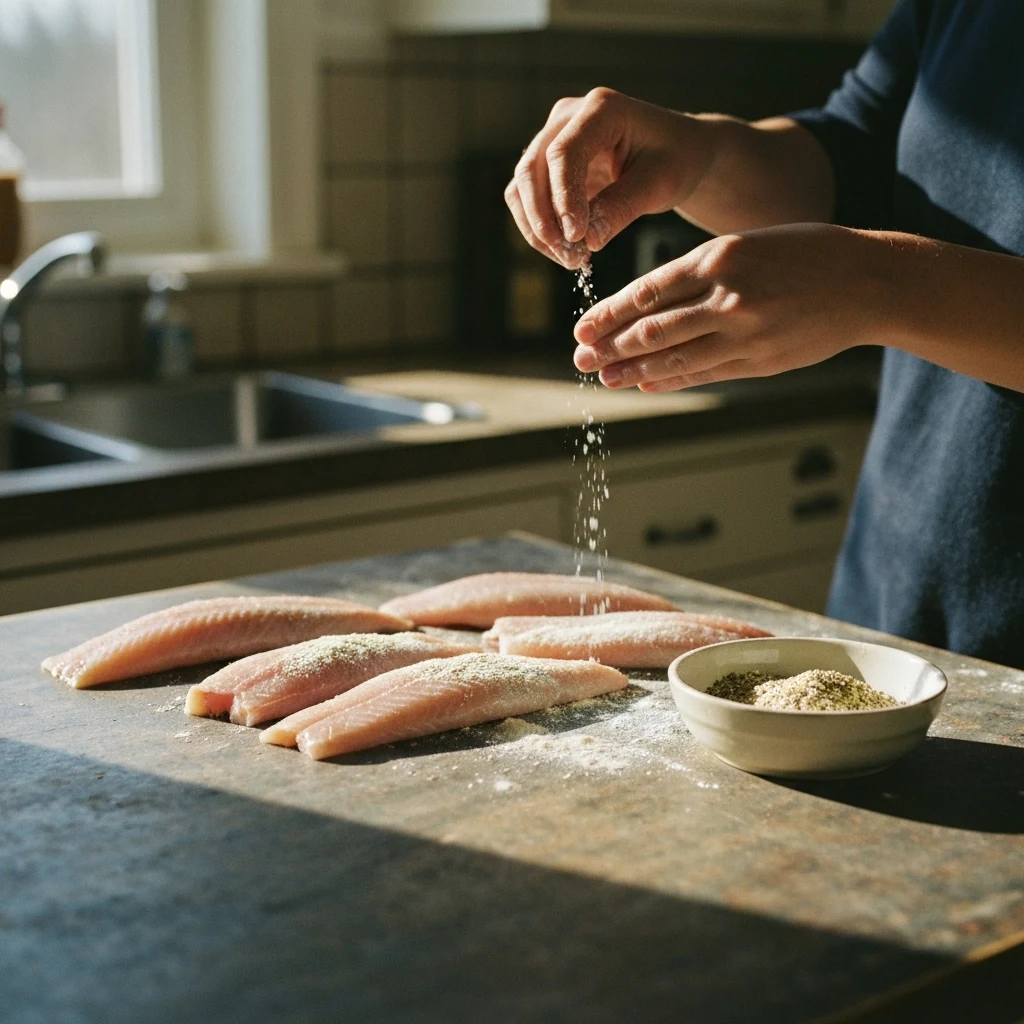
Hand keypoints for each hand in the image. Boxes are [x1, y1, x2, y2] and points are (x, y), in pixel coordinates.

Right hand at [504, 89, 708, 267]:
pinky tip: (568, 252)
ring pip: (521, 187)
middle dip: (543, 219)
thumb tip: (587, 240)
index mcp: (601, 109)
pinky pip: (529, 200)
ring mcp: (554, 139)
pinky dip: (542, 229)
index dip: (563, 198)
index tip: (576, 237)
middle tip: (570, 257)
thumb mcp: (659, 184)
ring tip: (571, 260)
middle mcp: (568, 118)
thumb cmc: (675, 160)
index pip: (563, 152)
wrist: (677, 154)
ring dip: (538, 229)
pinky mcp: (549, 166)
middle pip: (531, 169)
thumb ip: (622, 208)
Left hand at [573, 224, 893, 389]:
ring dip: (634, 371)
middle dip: (611, 347)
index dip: (609, 315)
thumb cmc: (805, 254)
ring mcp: (746, 333)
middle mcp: (729, 296)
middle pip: (653, 329)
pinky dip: (671, 381)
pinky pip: (705, 374)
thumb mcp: (748, 244)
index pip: (648, 291)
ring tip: (605, 379)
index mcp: (721, 257)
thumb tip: (647, 305)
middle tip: (580, 360)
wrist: (868, 281)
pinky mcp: (761, 361)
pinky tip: (646, 384)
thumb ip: (701, 272)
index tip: (582, 329)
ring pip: (675, 357)